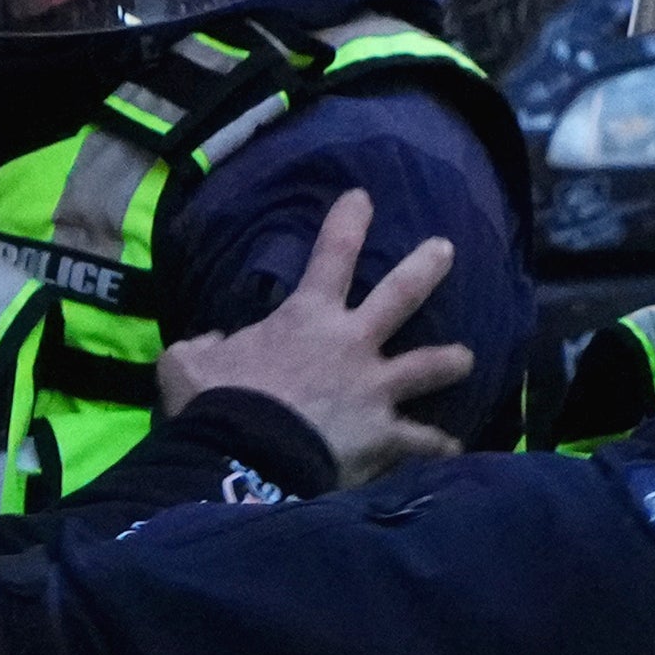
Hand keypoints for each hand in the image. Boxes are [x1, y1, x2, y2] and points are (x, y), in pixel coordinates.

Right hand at [157, 191, 476, 477]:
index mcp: (307, 318)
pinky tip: (454, 451)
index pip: (331, 254)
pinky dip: (437, 448)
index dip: (347, 222)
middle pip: (401, 295)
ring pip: (429, 366)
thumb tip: (213, 344)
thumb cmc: (216, 402)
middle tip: (445, 250)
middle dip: (425, 268)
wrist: (246, 457)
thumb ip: (204, 346)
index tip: (362, 197)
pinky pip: (421, 442)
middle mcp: (352, 344)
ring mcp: (376, 390)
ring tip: (467, 359)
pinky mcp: (385, 437)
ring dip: (450, 360)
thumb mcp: (188, 362)